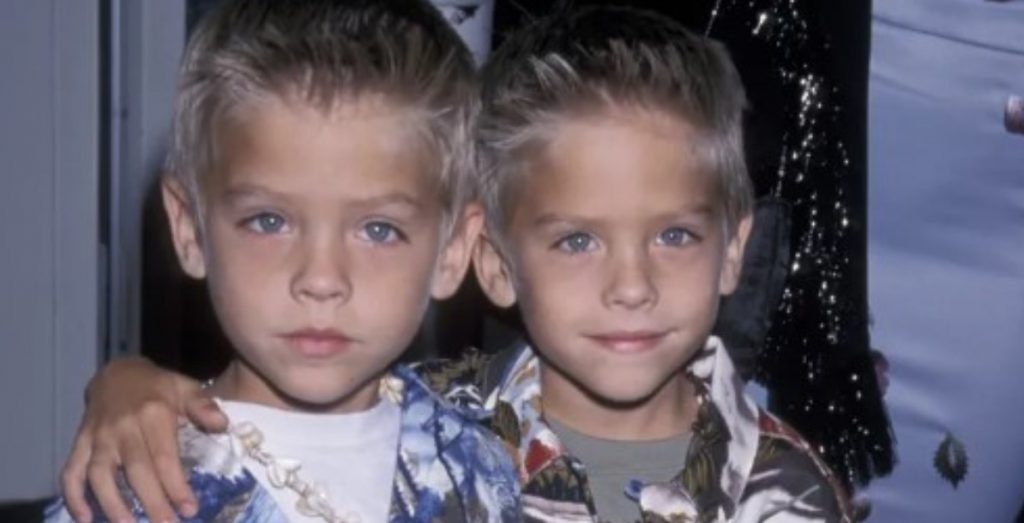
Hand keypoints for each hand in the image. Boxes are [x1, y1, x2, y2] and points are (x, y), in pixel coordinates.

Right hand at [59, 357, 227, 522]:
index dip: (175, 486)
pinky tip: (84, 517)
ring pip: (99, 474)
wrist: (117, 372)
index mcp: (153, 414)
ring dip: (111, 504)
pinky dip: (73, 495)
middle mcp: (123, 427)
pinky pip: (71, 470)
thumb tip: (222, 424)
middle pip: (135, 470)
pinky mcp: (80, 442)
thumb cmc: (158, 386)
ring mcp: (98, 436)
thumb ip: (203, 406)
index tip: (189, 510)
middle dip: (151, 503)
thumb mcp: (185, 387)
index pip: (164, 457)